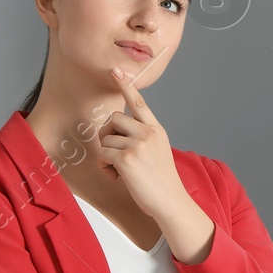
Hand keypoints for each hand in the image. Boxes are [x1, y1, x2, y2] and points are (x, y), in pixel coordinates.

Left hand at [96, 67, 187, 219]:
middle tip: (113, 154)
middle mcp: (148, 133)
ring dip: (105, 156)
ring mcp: (138, 144)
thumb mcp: (157, 152)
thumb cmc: (160, 181)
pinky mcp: (127, 158)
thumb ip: (142, 138)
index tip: (116, 71)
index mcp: (156, 130)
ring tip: (118, 171)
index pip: (139, 103)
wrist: (170, 202)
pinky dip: (104, 167)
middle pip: (113, 120)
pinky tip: (116, 177)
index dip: (126, 86)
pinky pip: (102, 154)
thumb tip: (114, 134)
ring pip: (105, 139)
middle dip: (107, 136)